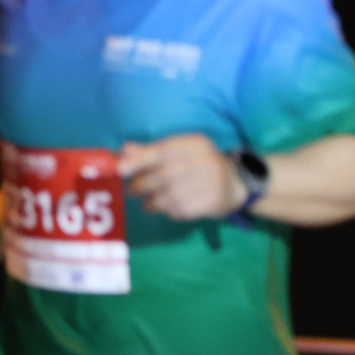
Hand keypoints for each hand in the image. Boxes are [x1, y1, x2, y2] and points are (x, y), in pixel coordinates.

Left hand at [119, 134, 245, 220]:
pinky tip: (168, 208)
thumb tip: (125, 150)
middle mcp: (205, 160)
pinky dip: (168, 210)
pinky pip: (181, 209)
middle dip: (143, 184)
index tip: (120, 170)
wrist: (235, 185)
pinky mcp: (212, 201)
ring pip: (171, 194)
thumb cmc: (199, 167)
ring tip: (149, 203)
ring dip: (153, 201)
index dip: (139, 160)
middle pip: (164, 174)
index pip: (162, 151)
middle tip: (134, 191)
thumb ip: (152, 152)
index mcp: (195, 144)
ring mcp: (211, 182)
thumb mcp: (179, 153)